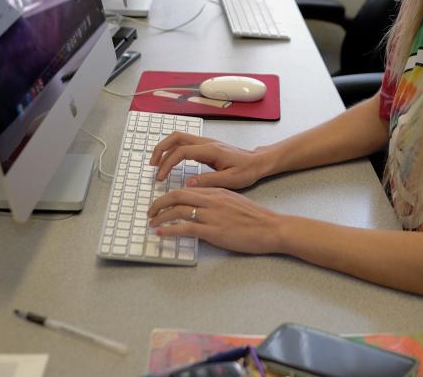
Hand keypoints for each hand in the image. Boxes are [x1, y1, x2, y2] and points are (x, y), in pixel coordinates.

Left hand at [148, 187, 282, 254]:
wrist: (271, 228)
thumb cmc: (256, 218)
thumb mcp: (234, 202)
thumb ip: (217, 202)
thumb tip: (201, 209)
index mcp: (217, 192)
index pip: (186, 189)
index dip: (169, 196)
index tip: (161, 203)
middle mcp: (212, 200)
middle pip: (178, 195)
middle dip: (159, 203)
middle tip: (150, 211)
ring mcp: (212, 215)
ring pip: (178, 210)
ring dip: (161, 216)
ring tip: (152, 223)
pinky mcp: (214, 231)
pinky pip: (186, 228)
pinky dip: (170, 230)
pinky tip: (161, 233)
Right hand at [149, 132, 269, 188]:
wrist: (258, 162)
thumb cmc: (247, 170)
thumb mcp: (230, 180)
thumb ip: (209, 181)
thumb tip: (188, 184)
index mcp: (210, 150)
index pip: (181, 151)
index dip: (168, 163)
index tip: (160, 177)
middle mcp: (206, 142)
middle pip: (176, 137)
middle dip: (160, 150)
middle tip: (152, 166)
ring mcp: (206, 142)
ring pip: (179, 137)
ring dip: (165, 148)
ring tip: (157, 163)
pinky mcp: (206, 146)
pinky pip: (184, 142)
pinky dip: (173, 149)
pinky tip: (170, 161)